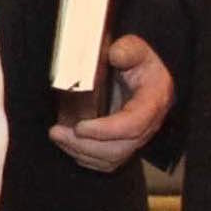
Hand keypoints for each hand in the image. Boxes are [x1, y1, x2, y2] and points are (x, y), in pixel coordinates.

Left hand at [51, 36, 173, 171]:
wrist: (147, 75)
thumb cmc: (140, 63)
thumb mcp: (138, 49)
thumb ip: (128, 50)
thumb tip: (115, 55)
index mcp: (152, 102)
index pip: (132, 125)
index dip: (105, 131)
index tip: (79, 127)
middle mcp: (148, 126)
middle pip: (119, 149)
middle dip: (85, 145)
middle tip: (57, 133)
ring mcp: (137, 138)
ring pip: (111, 159)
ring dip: (81, 153)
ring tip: (58, 137)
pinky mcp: (126, 144)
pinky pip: (108, 162)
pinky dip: (86, 158)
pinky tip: (69, 146)